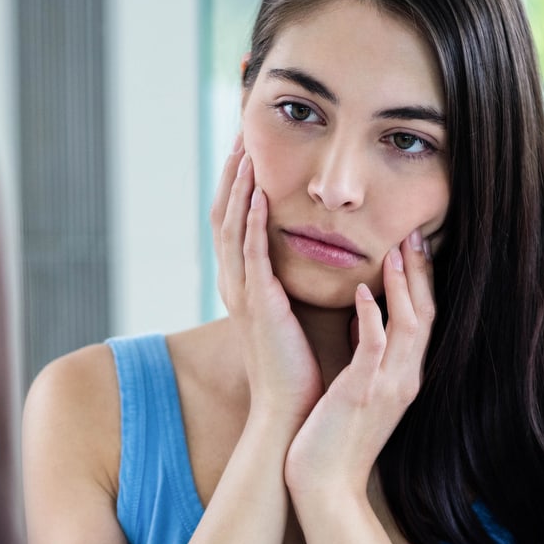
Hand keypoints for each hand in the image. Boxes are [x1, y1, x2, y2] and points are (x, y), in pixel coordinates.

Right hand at [210, 137, 320, 435]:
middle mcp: (235, 284)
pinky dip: (252, 222)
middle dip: (231, 171)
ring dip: (238, 185)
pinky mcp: (258, 306)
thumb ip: (297, 281)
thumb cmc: (300, 368)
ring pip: (232, 226)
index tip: (250, 147)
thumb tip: (319, 250)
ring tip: (245, 148)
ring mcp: (243, 294)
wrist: (290, 411)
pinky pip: (251, 255)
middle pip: (224, 213)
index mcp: (244, 285)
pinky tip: (260, 192)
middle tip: (240, 131)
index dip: (239, 183)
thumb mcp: (295, 313)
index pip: (236, 221)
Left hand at [284, 229, 434, 501]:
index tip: (414, 248)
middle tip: (415, 233)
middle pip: (427, 313)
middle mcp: (405, 378)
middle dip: (422, 272)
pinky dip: (374, 317)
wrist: (327, 487)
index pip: (424, 320)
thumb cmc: (334, 442)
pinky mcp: (363, 392)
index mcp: (404, 377)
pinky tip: (365, 292)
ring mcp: (388, 385)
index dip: (422, 282)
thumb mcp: (358, 392)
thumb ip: (366, 359)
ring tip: (396, 248)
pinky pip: (375, 347)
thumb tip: (361, 321)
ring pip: (410, 324)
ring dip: (403, 284)